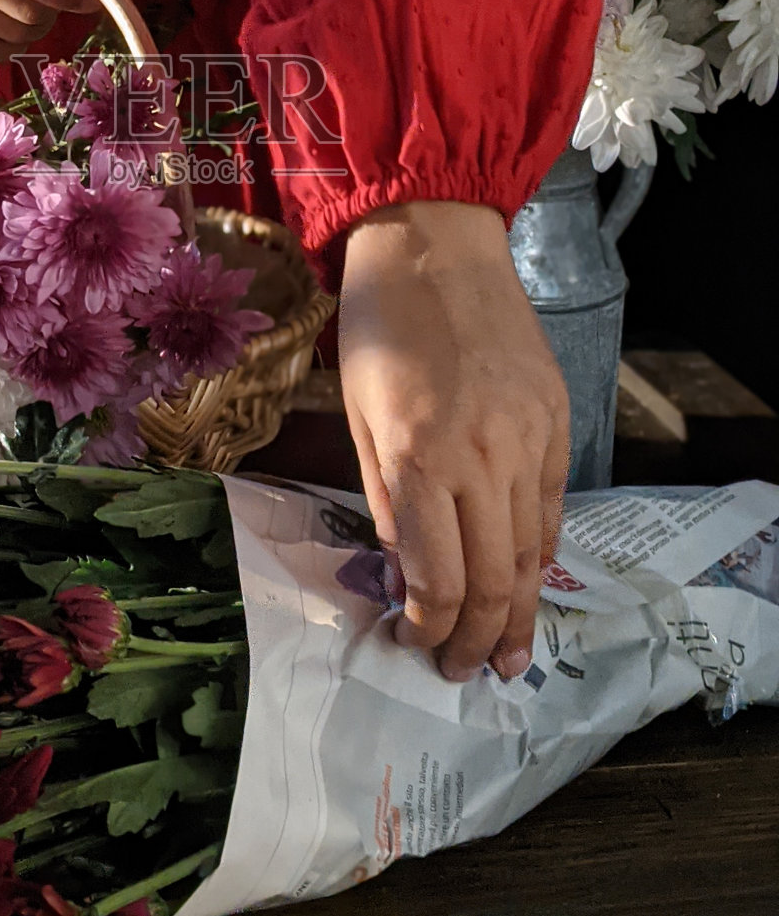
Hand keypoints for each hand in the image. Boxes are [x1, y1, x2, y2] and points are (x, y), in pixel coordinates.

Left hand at [338, 200, 569, 684]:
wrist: (433, 242)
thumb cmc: (377, 325)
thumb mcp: (358, 415)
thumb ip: (385, 501)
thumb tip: (405, 579)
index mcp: (418, 456)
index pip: (436, 579)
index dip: (428, 628)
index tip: (413, 644)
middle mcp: (482, 455)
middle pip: (492, 580)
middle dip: (476, 641)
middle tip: (463, 673)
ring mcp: (529, 437)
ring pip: (532, 553)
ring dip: (519, 614)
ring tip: (507, 656)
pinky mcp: (557, 418)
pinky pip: (554, 505)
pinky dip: (540, 552)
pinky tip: (526, 580)